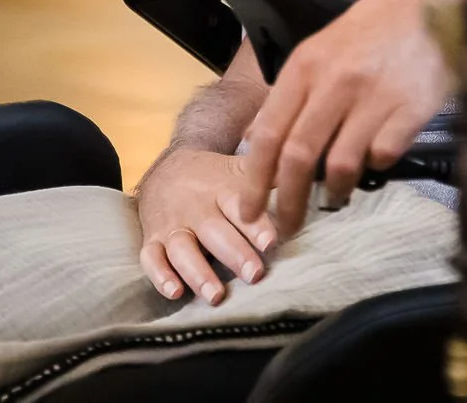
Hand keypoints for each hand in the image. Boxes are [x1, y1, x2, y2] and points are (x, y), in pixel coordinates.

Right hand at [135, 148, 278, 304]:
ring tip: (216, 295)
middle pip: (215, 232)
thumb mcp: (240, 171)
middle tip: (254, 274)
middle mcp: (197, 208)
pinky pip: (151, 258)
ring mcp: (172, 226)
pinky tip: (175, 292)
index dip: (256, 226)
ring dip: (199, 273)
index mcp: (222, 190)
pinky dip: (160, 276)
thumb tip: (315, 173)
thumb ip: (274, 176)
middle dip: (234, 254)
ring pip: (183, 249)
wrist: (167, 170)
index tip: (271, 242)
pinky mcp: (152, 240)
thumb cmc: (214, 179)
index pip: (240, 207)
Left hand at [238, 0, 458, 235]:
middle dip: (287, 203)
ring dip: (333, 192)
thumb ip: (292, 94)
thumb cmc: (373, 27)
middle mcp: (335, 82)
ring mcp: (374, 96)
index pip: (268, 134)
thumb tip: (256, 139)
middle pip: (298, 157)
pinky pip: (383, 156)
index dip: (255, 180)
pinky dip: (376, 165)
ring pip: (339, 165)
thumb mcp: (321, 49)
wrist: (431, 0)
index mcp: (306, 66)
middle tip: (286, 229)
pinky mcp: (411, 109)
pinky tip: (378, 155)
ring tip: (335, 196)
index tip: (249, 211)